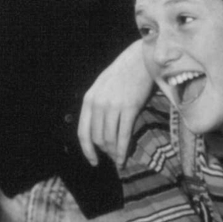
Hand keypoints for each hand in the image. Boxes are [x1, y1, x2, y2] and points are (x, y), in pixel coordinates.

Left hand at [76, 42, 156, 166]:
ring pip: (110, 139)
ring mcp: (113, 106)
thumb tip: (97, 130)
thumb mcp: (101, 88)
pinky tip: (124, 158)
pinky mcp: (129, 108)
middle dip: (104, 151)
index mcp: (89, 100)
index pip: (83, 132)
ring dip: (113, 152)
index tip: (93, 161)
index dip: (87, 150)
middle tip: (111, 157)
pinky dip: (123, 150)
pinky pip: (124, 135)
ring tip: (118, 158)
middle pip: (97, 138)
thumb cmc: (122, 74)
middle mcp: (98, 104)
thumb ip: (96, 106)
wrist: (139, 60)